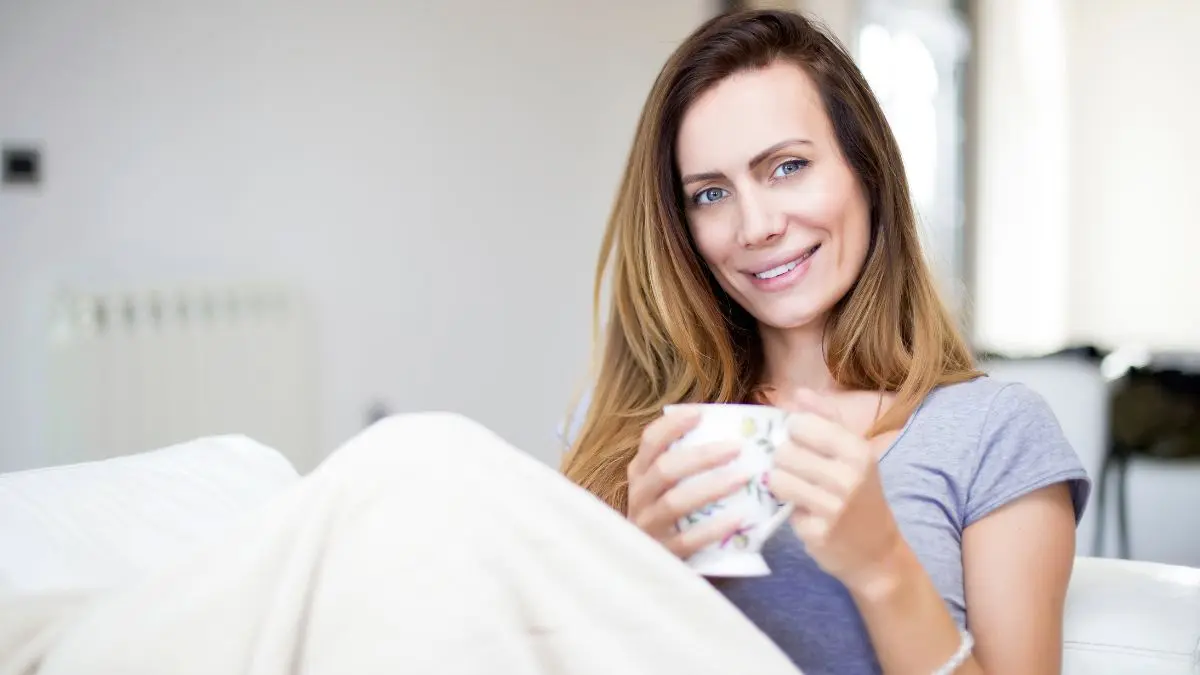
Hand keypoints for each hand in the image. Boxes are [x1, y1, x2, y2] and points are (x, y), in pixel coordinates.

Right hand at [626, 406, 752, 558]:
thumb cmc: (673, 517)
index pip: (649, 441)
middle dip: (701, 456)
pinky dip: (713, 528)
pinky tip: (739, 518)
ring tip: (744, 477)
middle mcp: (639, 498)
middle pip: (665, 469)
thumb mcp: (670, 486)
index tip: (700, 413)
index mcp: (640, 474)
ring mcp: (648, 527)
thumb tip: (736, 432)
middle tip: (736, 447)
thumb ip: (689, 462)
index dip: (672, 426)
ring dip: (711, 487)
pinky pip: (688, 540)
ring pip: (675, 502)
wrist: (652, 569)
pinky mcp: (663, 554)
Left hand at [768, 390, 905, 591]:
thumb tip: (799, 392)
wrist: (877, 552)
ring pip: (776, 477)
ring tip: (798, 490)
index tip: (803, 445)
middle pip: (784, 451)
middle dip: (784, 460)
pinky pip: (782, 507)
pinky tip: (806, 513)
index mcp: (857, 450)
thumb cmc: (861, 495)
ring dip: (780, 483)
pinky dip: (789, 508)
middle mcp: (848, 477)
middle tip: (799, 472)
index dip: (794, 433)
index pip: (801, 424)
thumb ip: (827, 419)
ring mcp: (833, 507)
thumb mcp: (854, 452)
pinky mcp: (817, 531)